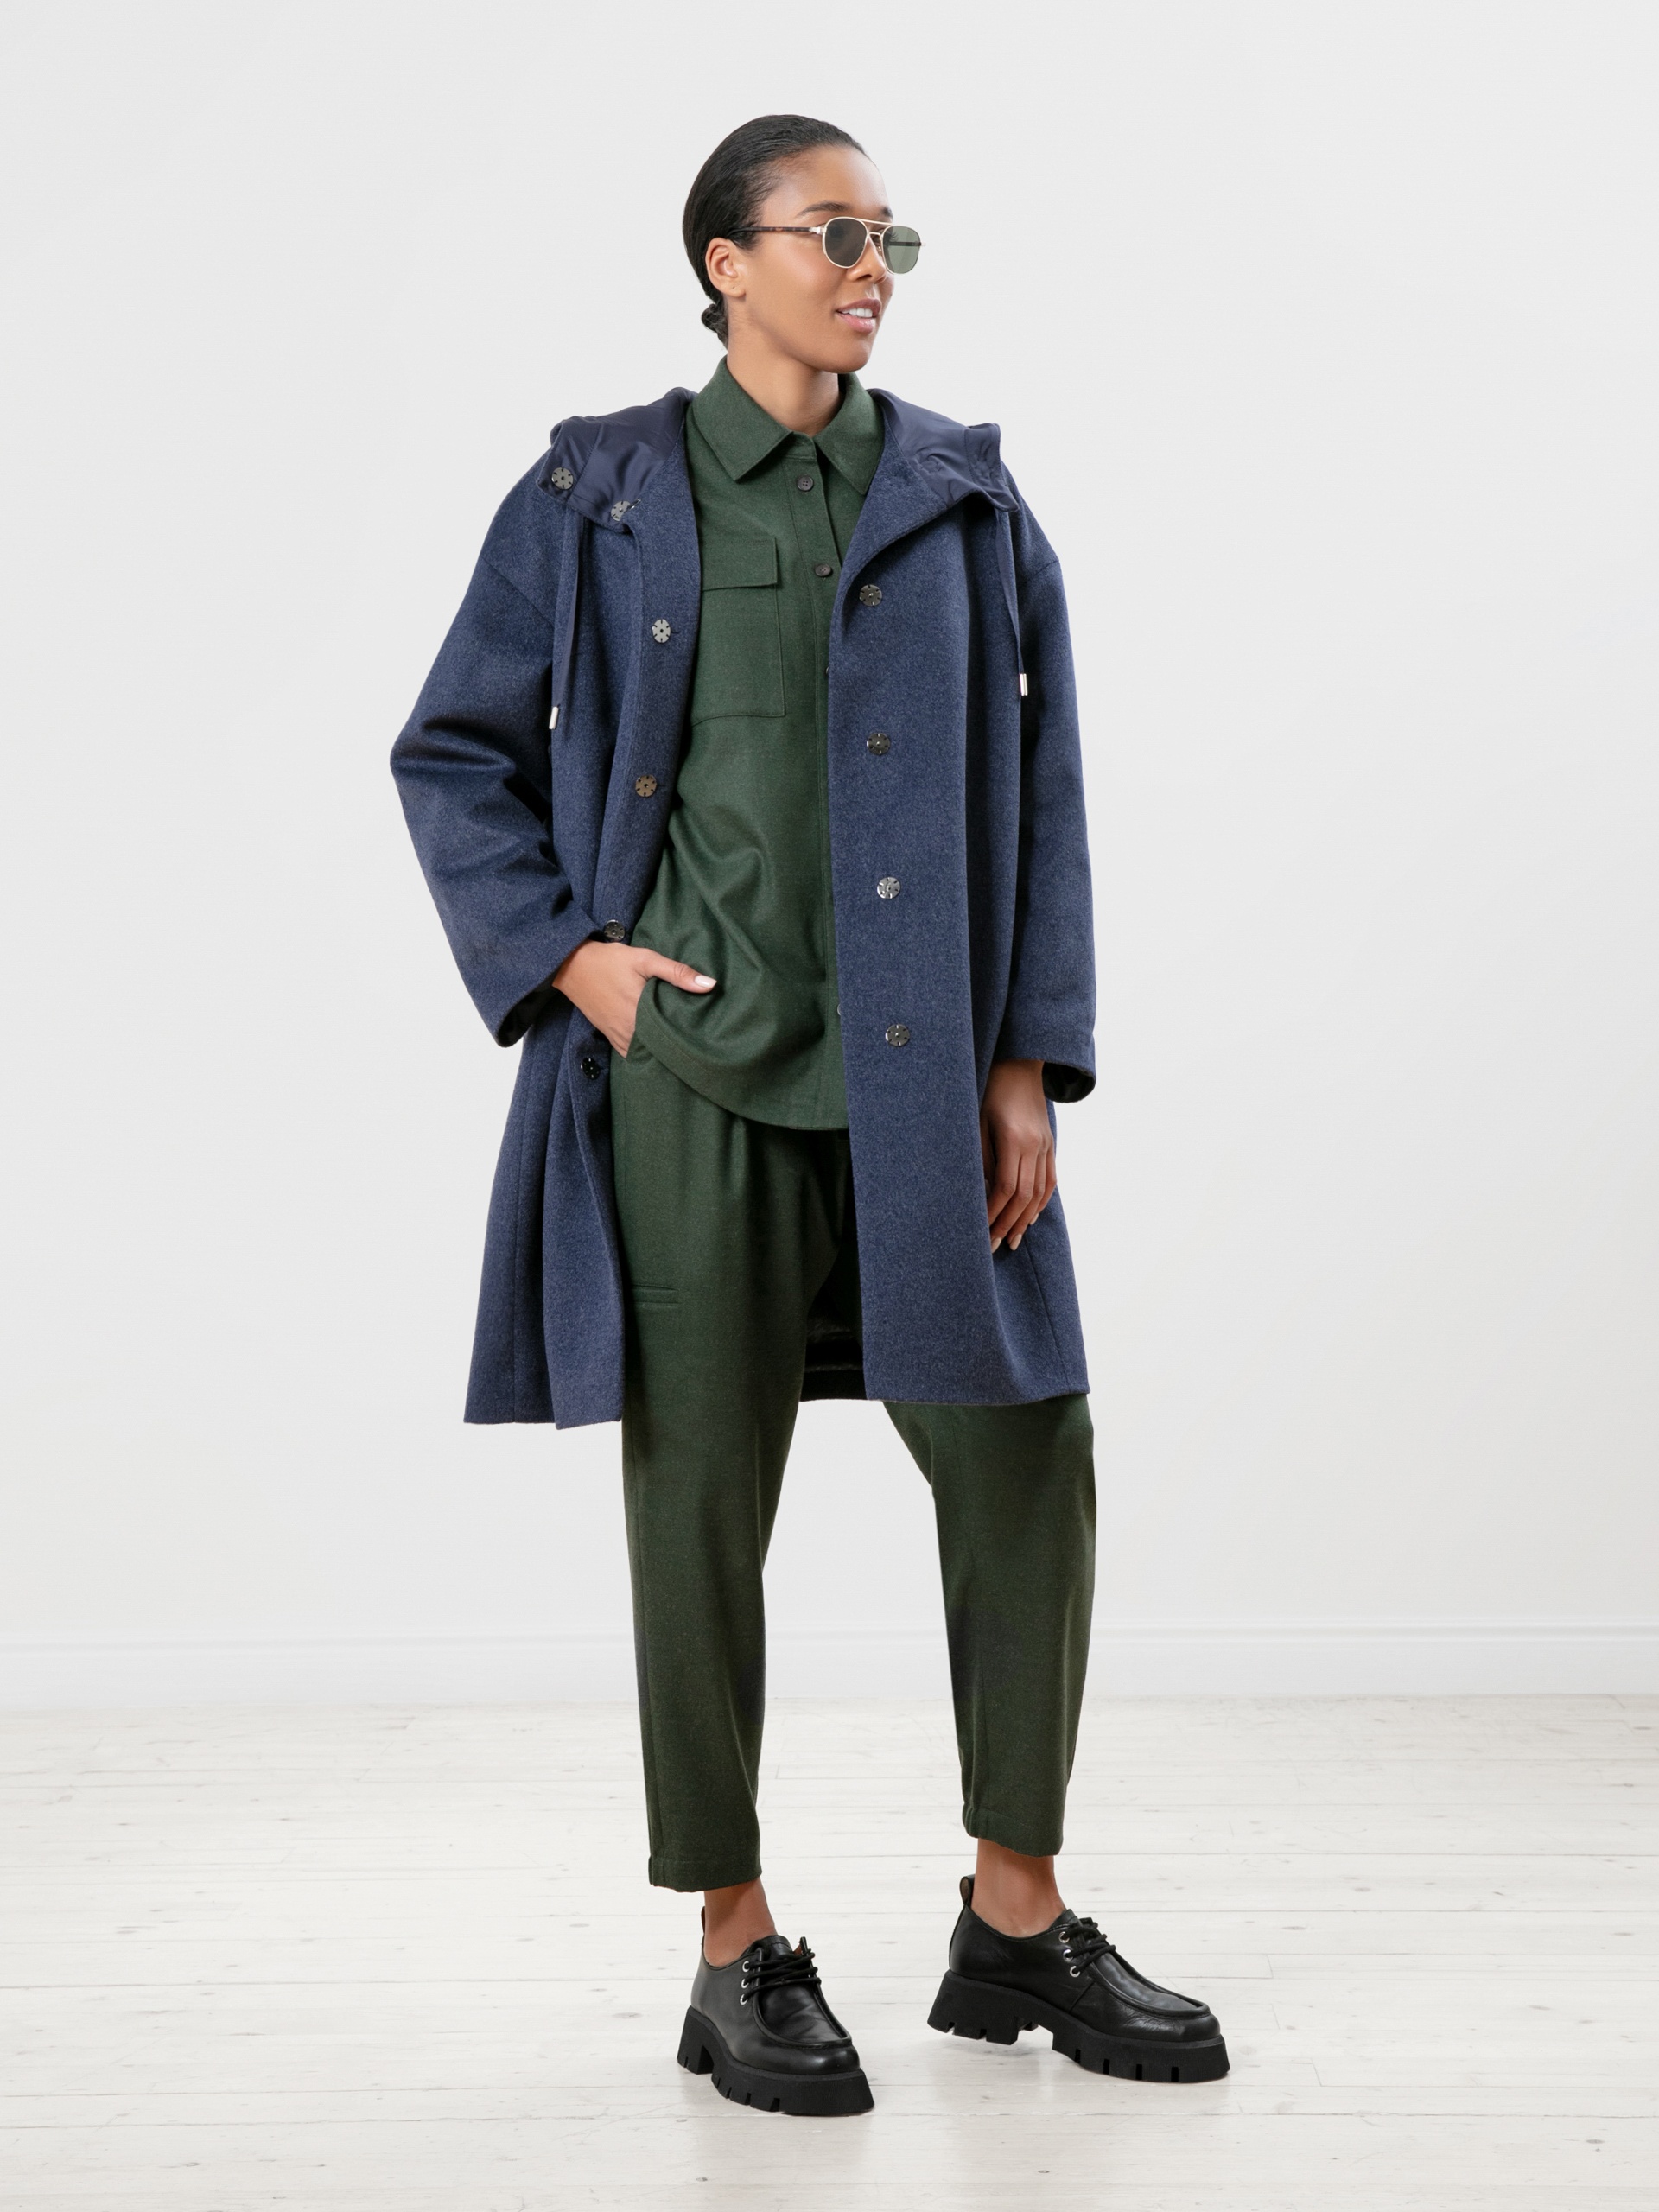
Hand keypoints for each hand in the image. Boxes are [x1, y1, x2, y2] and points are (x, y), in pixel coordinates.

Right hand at [551, 939, 714, 1055]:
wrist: (572, 966)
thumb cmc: (610, 961)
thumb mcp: (645, 960)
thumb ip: (677, 973)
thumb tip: (710, 985)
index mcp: (641, 1014)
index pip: (674, 1037)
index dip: (691, 1039)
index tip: (706, 1037)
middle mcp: (630, 1032)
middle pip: (661, 1049)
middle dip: (679, 1047)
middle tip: (699, 1043)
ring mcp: (619, 1037)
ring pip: (647, 1054)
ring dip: (661, 1051)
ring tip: (682, 1047)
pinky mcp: (611, 1038)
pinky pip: (631, 1054)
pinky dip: (644, 1053)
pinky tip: (657, 1048)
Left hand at [980, 1059, 1054, 1251]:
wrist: (1019, 1066)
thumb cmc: (990, 1092)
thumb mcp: (977, 1122)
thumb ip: (982, 1157)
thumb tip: (982, 1193)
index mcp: (1014, 1138)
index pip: (1005, 1188)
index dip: (993, 1213)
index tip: (980, 1230)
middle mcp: (1034, 1145)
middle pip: (1024, 1196)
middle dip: (1008, 1223)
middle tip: (993, 1245)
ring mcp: (1046, 1145)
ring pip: (1040, 1192)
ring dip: (1025, 1219)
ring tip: (1012, 1240)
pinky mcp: (1050, 1144)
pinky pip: (1050, 1179)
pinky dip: (1041, 1201)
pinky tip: (1030, 1216)